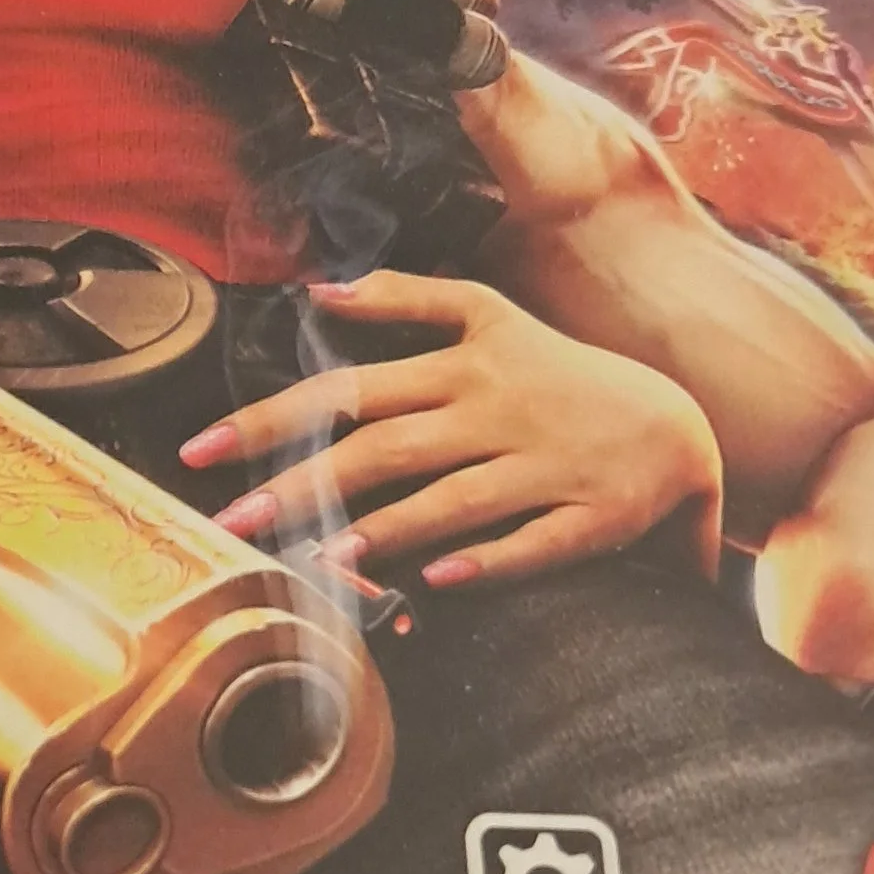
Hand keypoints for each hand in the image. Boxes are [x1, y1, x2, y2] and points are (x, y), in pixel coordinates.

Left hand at [178, 272, 722, 591]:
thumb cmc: (557, 373)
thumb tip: (320, 290)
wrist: (672, 427)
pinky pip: (531, 541)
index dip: (275, 415)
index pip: (350, 386)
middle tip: (234, 519)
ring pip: (454, 496)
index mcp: (461, 365)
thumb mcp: (489, 314)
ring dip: (389, 525)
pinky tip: (436, 583)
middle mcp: (494, 411)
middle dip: (306, 480)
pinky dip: (486, 560)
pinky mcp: (587, 516)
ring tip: (323, 553)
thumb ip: (407, 299)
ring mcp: (542, 465)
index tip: (201, 447)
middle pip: (387, 444)